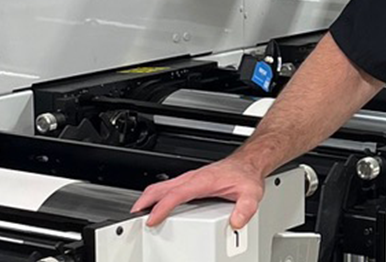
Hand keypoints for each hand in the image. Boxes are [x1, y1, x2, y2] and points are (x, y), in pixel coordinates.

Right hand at [130, 156, 265, 227]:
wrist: (249, 163)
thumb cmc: (246, 175)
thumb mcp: (251, 194)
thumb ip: (245, 209)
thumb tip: (236, 222)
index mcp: (204, 181)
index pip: (177, 194)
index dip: (162, 207)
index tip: (151, 219)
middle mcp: (194, 178)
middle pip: (161, 187)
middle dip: (144, 201)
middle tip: (134, 217)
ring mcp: (191, 178)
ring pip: (162, 185)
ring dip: (148, 198)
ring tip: (139, 214)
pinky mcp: (191, 181)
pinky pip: (169, 186)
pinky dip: (157, 196)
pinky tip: (157, 206)